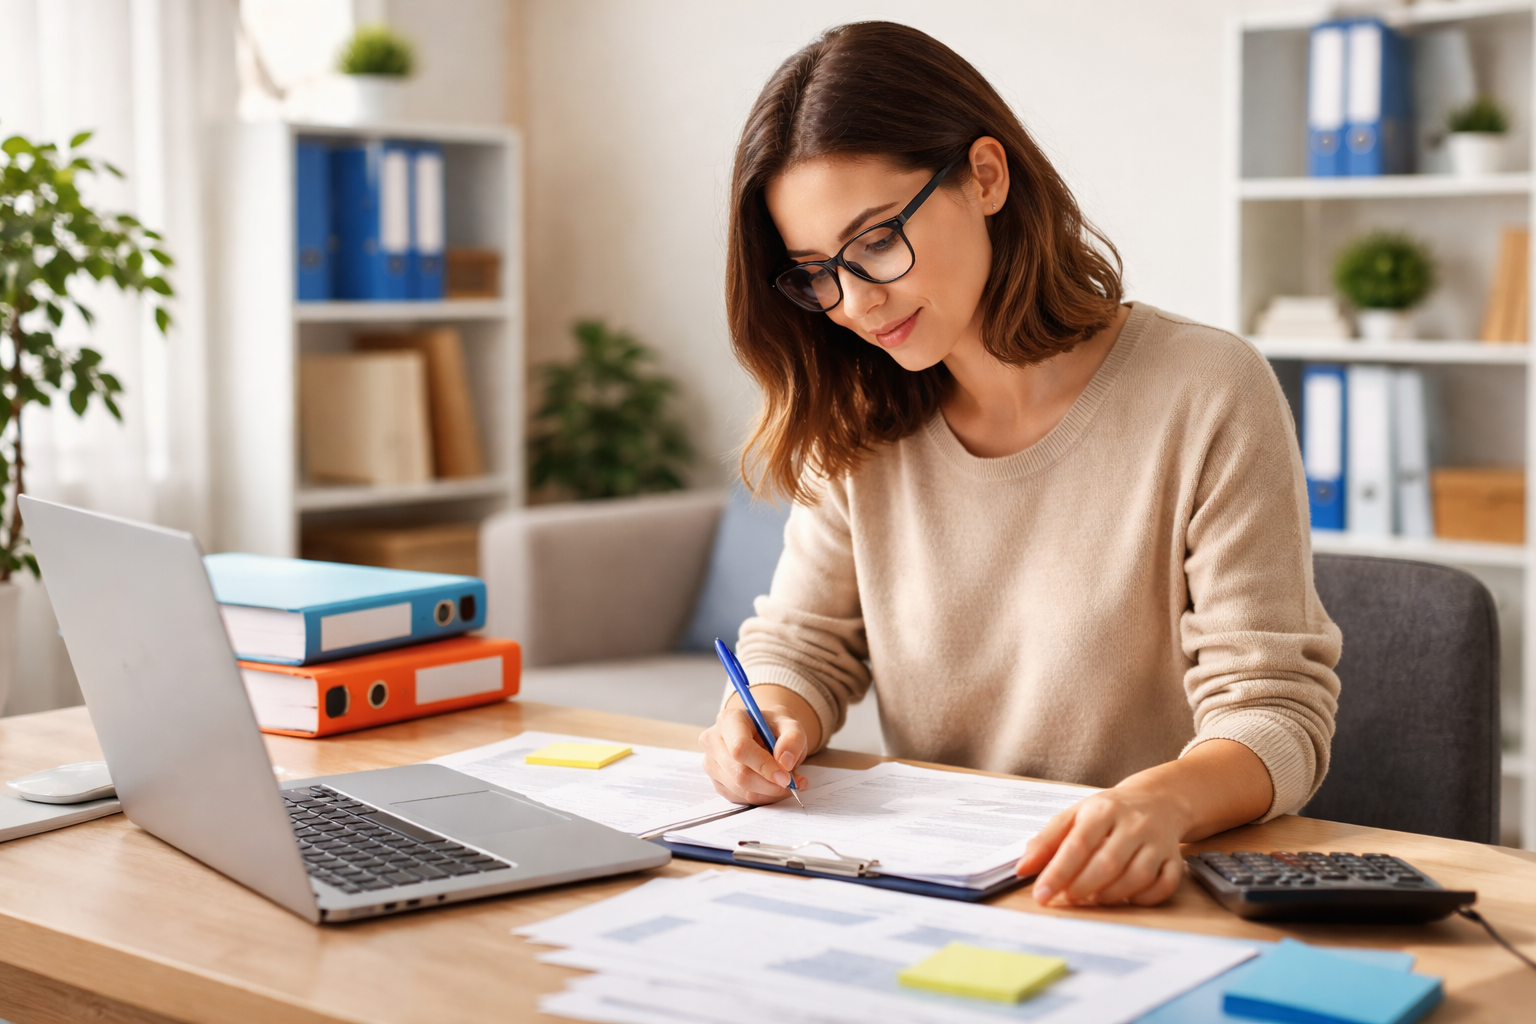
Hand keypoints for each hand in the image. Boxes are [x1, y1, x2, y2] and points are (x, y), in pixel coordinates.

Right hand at [699, 685, 818, 803]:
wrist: (765, 733)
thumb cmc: (774, 727)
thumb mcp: (790, 725)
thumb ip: (793, 739)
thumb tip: (785, 762)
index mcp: (729, 720)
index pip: (740, 748)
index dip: (763, 765)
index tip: (786, 777)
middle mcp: (713, 741)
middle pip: (739, 773)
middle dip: (770, 784)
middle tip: (792, 783)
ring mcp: (712, 763)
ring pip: (741, 790)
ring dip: (769, 792)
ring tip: (786, 781)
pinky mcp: (717, 782)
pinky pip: (741, 798)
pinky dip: (762, 796)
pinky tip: (772, 785)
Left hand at [1014, 739, 1273, 907]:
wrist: (1158, 800)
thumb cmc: (1108, 812)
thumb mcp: (1074, 816)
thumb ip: (1046, 841)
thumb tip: (1023, 870)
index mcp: (1102, 810)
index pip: (1078, 843)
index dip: (1058, 872)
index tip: (1041, 894)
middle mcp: (1132, 824)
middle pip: (1107, 863)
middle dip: (1082, 887)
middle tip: (1066, 899)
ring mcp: (1157, 842)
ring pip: (1137, 876)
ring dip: (1111, 895)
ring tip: (1092, 898)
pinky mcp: (1174, 858)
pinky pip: (1164, 885)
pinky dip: (1144, 898)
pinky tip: (1126, 898)